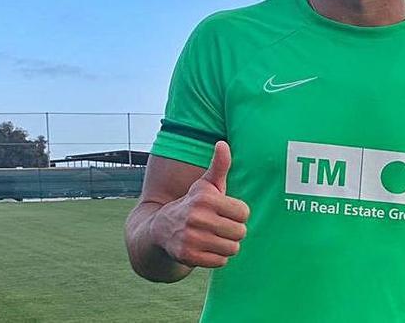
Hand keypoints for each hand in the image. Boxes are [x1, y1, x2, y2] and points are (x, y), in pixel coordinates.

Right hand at [150, 141, 250, 267]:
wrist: (161, 230)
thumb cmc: (194, 205)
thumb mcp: (205, 185)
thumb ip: (219, 166)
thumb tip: (223, 143)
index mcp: (204, 198)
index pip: (244, 213)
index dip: (238, 214)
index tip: (226, 213)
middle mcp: (196, 217)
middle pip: (240, 232)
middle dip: (234, 231)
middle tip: (220, 227)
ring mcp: (190, 238)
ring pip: (232, 248)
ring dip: (226, 246)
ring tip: (214, 238)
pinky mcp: (187, 256)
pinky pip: (220, 262)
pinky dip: (217, 258)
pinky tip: (206, 249)